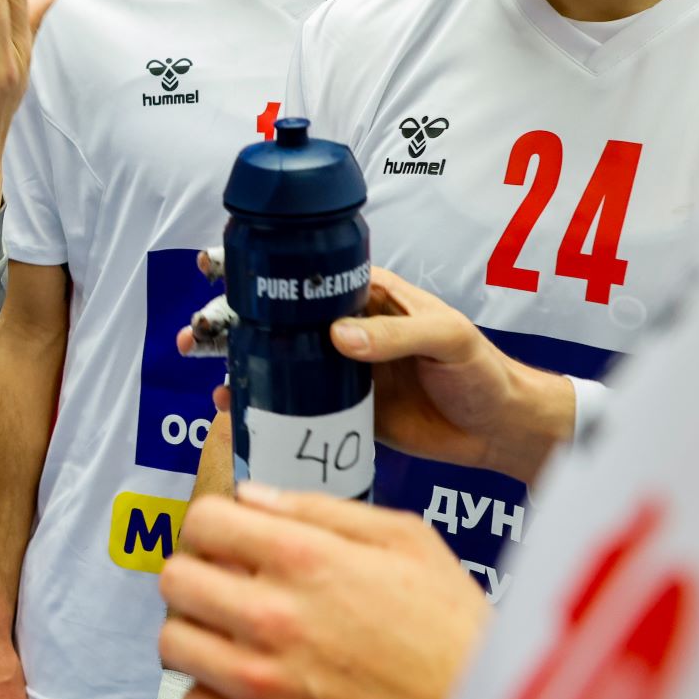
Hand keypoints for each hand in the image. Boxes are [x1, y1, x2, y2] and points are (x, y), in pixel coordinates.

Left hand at [156, 484, 487, 698]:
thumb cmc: (457, 634)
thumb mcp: (409, 542)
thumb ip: (321, 510)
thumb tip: (252, 495)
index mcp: (306, 558)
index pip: (203, 521)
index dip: (213, 527)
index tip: (228, 543)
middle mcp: (272, 617)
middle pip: (175, 579)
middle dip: (199, 576)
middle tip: (228, 591)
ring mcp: (262, 684)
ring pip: (173, 643)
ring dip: (200, 635)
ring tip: (237, 641)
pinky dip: (215, 695)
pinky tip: (254, 689)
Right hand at [172, 260, 572, 485]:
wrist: (502, 429)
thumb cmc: (484, 370)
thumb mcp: (448, 339)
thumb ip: (396, 335)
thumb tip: (338, 337)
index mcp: (367, 298)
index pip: (302, 275)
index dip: (257, 270)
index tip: (216, 269)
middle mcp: (345, 330)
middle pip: (275, 319)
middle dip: (230, 321)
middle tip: (196, 334)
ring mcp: (341, 372)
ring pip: (277, 362)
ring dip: (239, 364)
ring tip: (207, 374)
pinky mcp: (344, 412)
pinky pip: (295, 407)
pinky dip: (263, 407)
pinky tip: (236, 411)